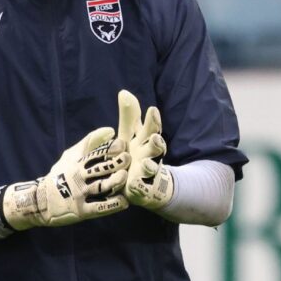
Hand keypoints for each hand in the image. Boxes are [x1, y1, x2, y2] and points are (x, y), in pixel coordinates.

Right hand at [2, 127, 130, 229]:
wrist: (41, 201)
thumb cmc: (61, 174)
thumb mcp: (71, 155)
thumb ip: (90, 143)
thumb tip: (111, 130)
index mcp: (77, 163)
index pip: (94, 153)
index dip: (109, 148)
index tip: (122, 145)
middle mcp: (78, 177)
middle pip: (99, 169)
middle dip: (114, 163)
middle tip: (127, 158)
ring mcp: (79, 195)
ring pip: (100, 187)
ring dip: (114, 182)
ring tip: (124, 177)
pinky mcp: (80, 211)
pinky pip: (98, 208)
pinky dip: (111, 205)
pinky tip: (124, 202)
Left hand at [117, 90, 173, 210]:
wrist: (144, 185)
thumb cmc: (134, 154)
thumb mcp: (129, 134)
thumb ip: (129, 116)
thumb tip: (123, 92)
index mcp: (146, 141)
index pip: (152, 128)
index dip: (153, 120)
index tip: (152, 109)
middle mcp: (149, 155)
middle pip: (156, 147)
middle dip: (156, 142)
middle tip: (155, 137)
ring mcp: (146, 173)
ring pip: (150, 168)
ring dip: (149, 166)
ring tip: (145, 164)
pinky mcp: (140, 189)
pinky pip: (140, 188)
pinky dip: (138, 186)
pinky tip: (133, 184)